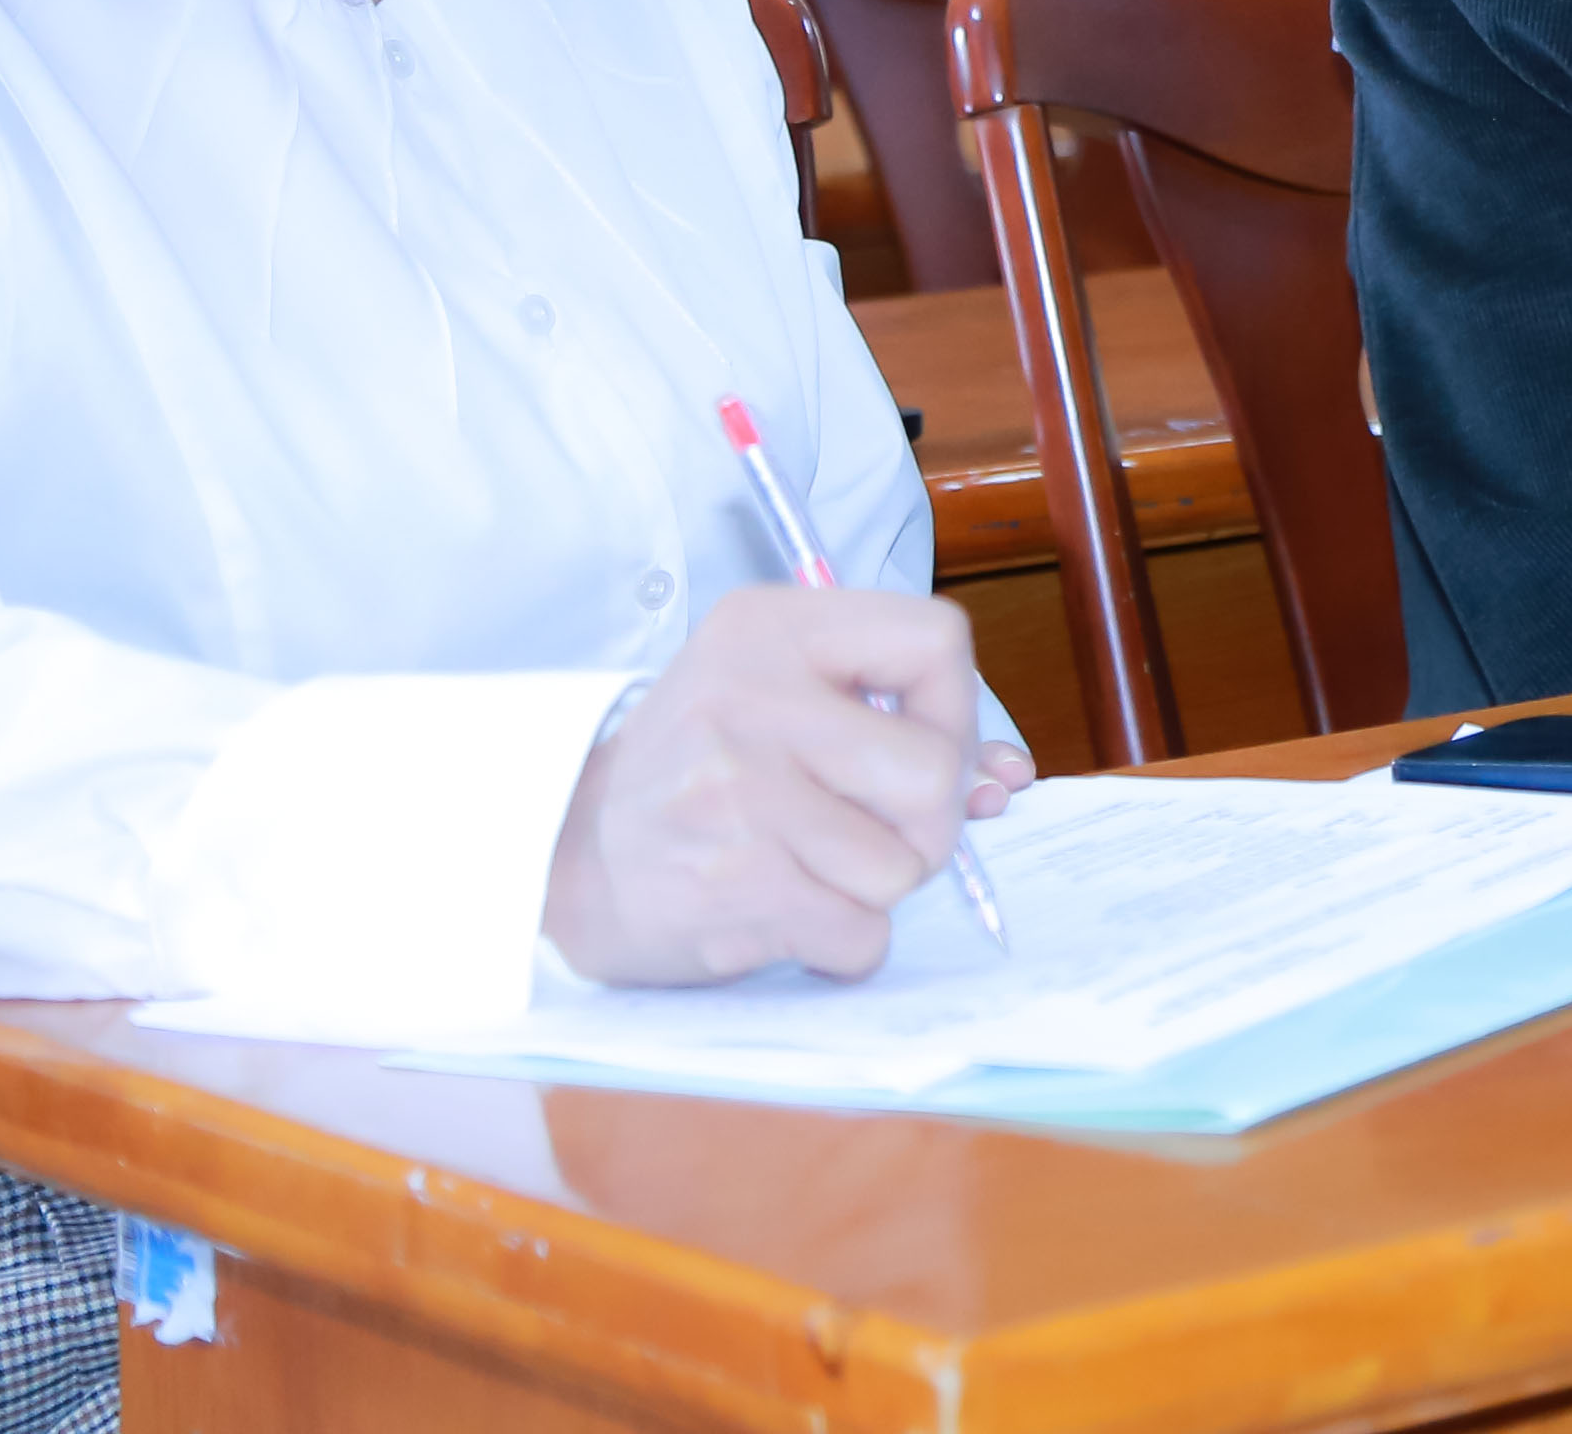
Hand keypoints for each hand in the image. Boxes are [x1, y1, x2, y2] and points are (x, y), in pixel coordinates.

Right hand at [542, 583, 997, 986]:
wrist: (566, 852)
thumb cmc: (701, 769)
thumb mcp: (782, 700)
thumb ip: (903, 722)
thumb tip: (1005, 779)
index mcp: (771, 629)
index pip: (935, 640)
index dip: (957, 708)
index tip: (925, 744)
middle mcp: (751, 698)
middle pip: (931, 771)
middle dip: (926, 823)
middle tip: (872, 830)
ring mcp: (736, 793)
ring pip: (901, 866)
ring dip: (873, 889)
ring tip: (811, 868)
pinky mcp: (731, 884)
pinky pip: (859, 935)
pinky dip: (841, 943)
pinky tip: (787, 913)